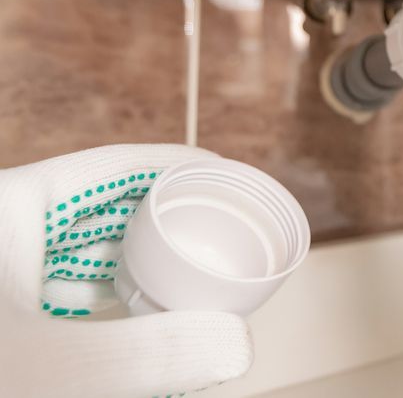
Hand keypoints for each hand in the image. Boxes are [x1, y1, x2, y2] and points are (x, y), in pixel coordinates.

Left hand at [0, 145, 252, 397]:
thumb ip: (152, 357)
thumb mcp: (51, 372)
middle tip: (237, 243)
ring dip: (155, 275)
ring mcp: (9, 284)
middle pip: (118, 211)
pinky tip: (160, 341)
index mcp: (13, 211)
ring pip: (102, 262)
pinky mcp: (12, 328)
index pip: (122, 167)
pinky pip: (84, 309)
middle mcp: (12, 238)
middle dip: (178, 226)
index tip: (242, 184)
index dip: (188, 168)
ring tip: (209, 291)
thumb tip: (241, 346)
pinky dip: (125, 320)